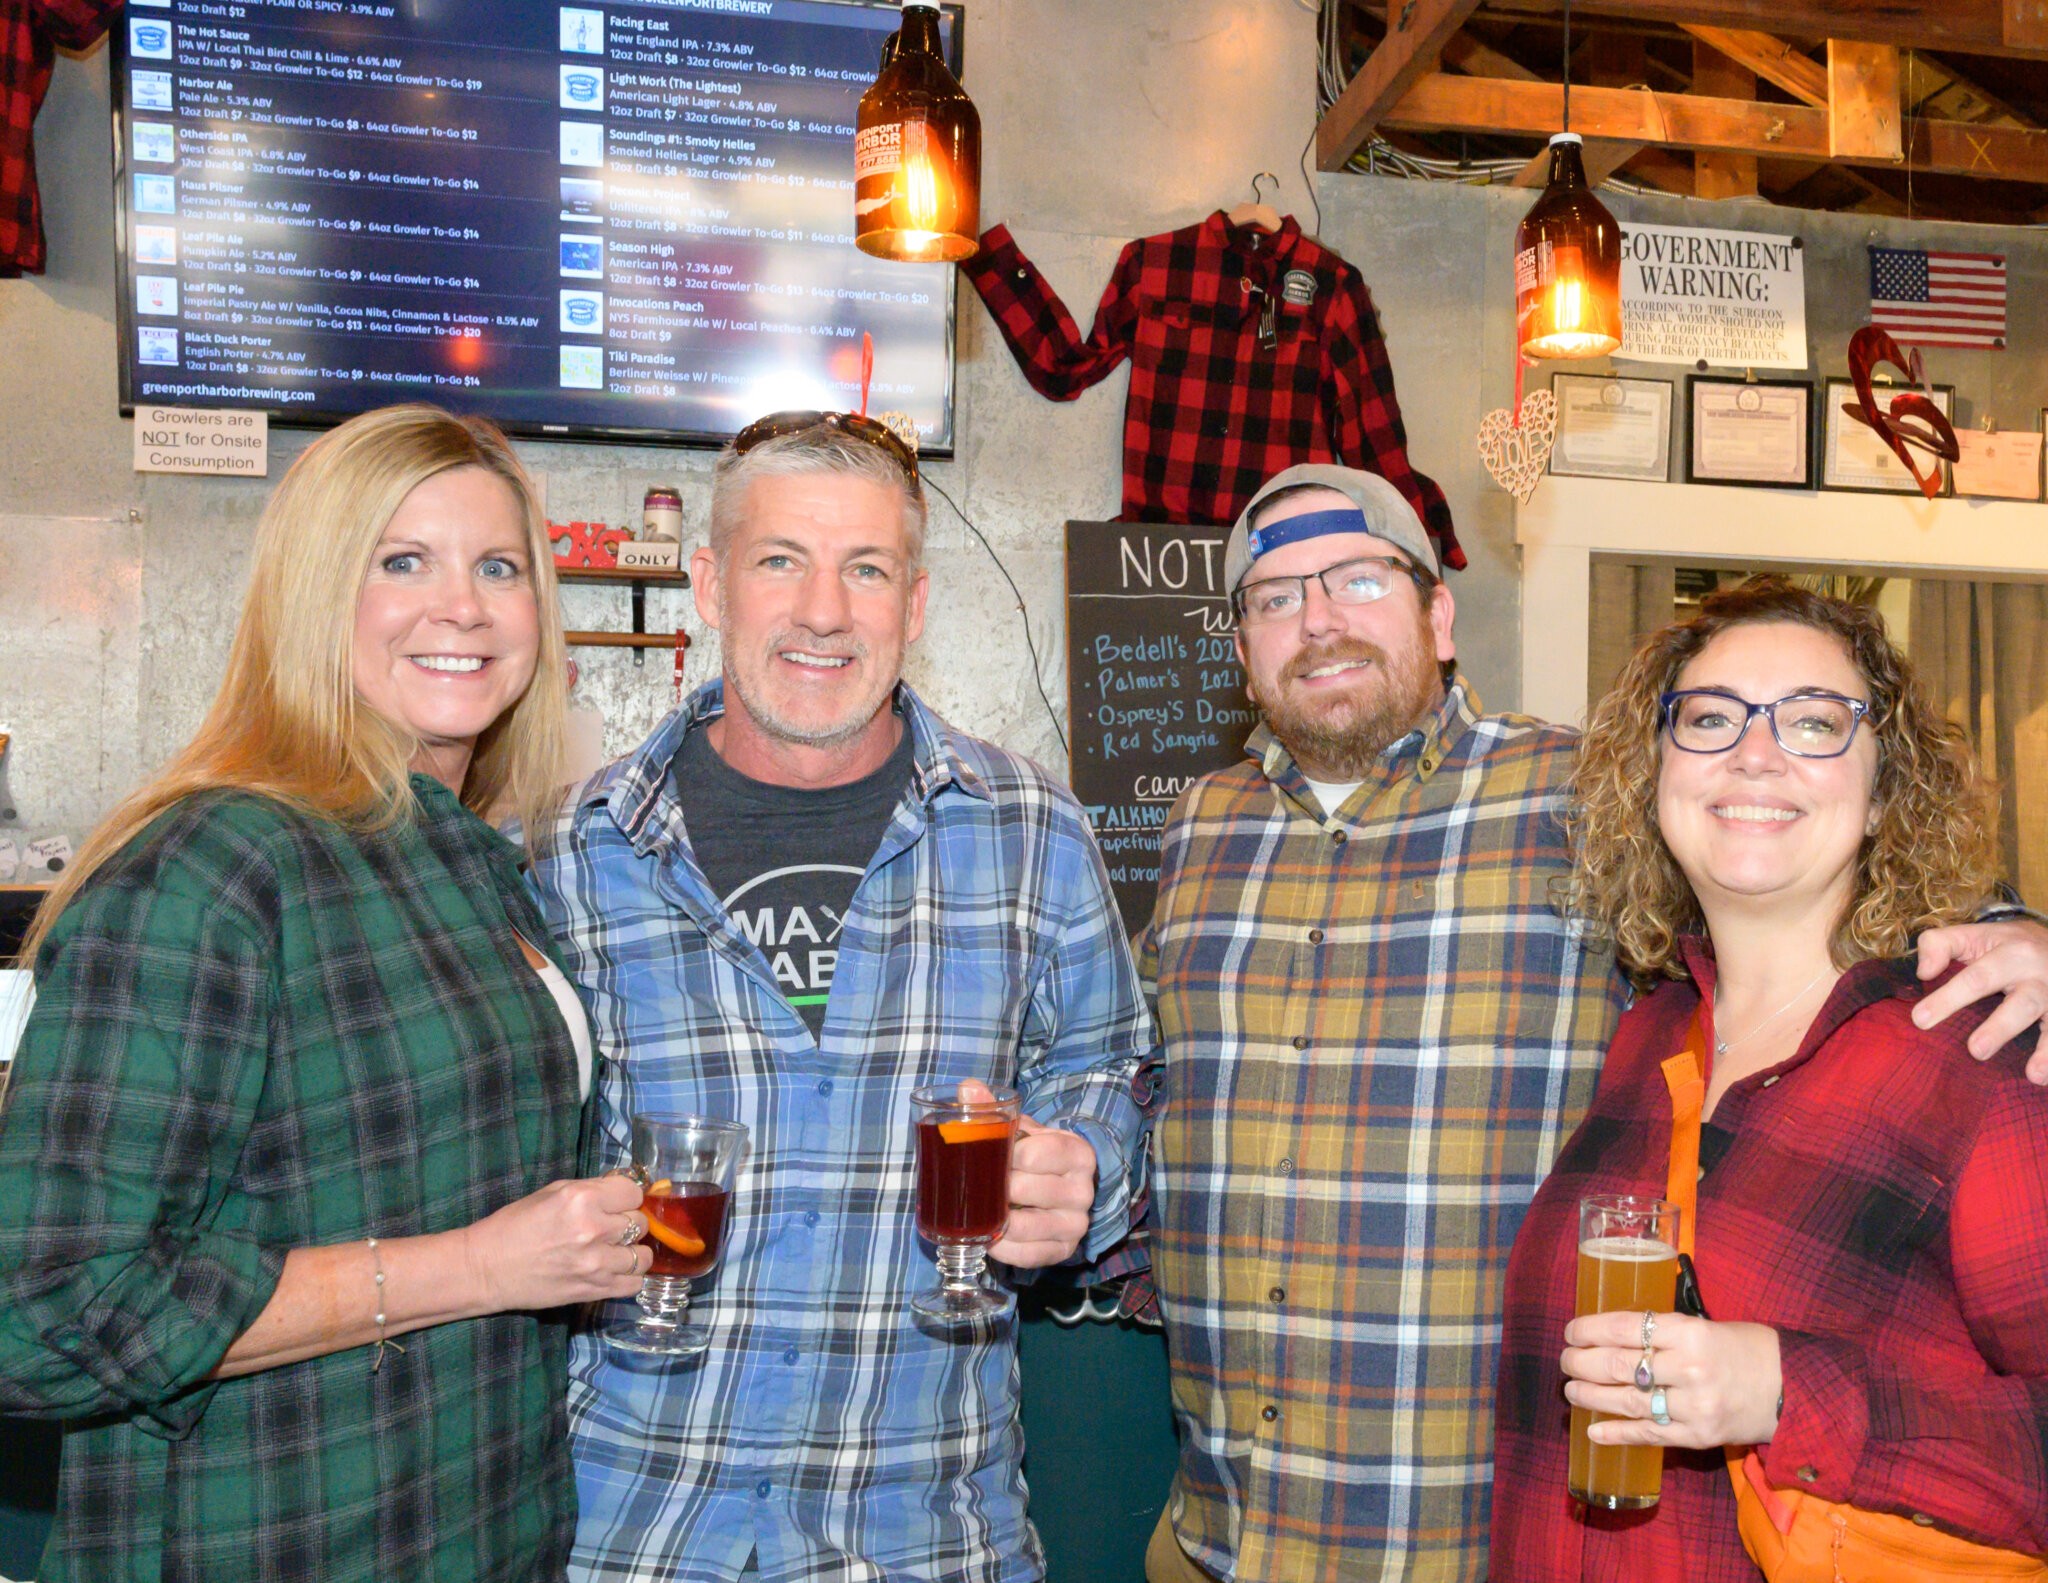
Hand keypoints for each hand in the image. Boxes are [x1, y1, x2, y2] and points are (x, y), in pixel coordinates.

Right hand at [460, 1172, 649, 1311]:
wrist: (488, 1269)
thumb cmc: (516, 1225)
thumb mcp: (553, 1193)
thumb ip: (592, 1190)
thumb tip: (625, 1190)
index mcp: (582, 1199)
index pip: (634, 1192)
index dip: (626, 1197)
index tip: (617, 1203)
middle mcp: (594, 1229)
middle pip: (640, 1222)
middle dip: (628, 1222)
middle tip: (610, 1227)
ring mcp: (597, 1263)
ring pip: (643, 1256)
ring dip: (632, 1251)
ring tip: (615, 1251)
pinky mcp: (594, 1290)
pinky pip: (634, 1284)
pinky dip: (628, 1277)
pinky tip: (613, 1271)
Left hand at [953, 1079, 1097, 1268]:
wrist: (1050, 1185)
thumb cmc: (1030, 1153)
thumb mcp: (1017, 1129)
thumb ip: (992, 1108)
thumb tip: (967, 1087)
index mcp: (1078, 1153)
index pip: (1036, 1154)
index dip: (1005, 1155)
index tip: (989, 1155)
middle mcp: (1084, 1190)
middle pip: (1028, 1190)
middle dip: (996, 1188)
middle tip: (975, 1184)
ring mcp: (1077, 1224)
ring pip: (1028, 1226)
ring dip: (997, 1220)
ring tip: (979, 1210)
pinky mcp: (1064, 1251)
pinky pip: (1029, 1255)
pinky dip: (1003, 1249)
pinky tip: (988, 1238)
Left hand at [1562, 1310, 1781, 1450]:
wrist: (1793, 1389)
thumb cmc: (1745, 1348)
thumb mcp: (1704, 1325)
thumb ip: (1662, 1331)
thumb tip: (1611, 1333)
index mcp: (1689, 1333)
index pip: (1625, 1329)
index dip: (1590, 1330)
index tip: (1571, 1331)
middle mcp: (1688, 1369)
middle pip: (1618, 1366)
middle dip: (1582, 1363)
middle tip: (1565, 1360)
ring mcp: (1693, 1407)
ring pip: (1626, 1402)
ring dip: (1591, 1396)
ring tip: (1571, 1390)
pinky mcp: (1698, 1436)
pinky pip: (1648, 1434)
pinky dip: (1617, 1433)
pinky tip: (1593, 1430)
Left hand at [1915, 919, 2047, 1078]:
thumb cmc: (2005, 944)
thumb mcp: (1973, 935)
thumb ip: (1939, 945)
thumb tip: (1924, 973)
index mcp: (2010, 953)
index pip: (1976, 978)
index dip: (1948, 999)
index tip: (1920, 1020)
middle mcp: (2038, 974)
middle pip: (2022, 1003)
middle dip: (2000, 1028)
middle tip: (1976, 1051)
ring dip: (2046, 1050)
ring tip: (2033, 1074)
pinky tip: (2043, 1077)